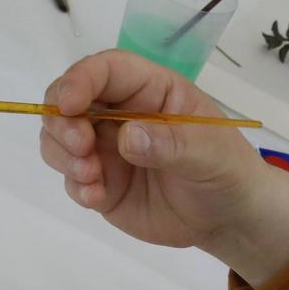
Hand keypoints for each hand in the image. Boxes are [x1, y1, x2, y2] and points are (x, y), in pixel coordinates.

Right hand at [39, 50, 288, 282]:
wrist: (228, 219)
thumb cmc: (226, 171)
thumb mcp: (210, 154)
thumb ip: (171, 144)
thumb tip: (127, 138)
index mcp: (150, 90)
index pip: (106, 70)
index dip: (80, 80)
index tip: (69, 104)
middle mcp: (120, 114)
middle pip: (68, 101)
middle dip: (62, 121)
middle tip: (81, 148)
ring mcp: (107, 150)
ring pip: (60, 139)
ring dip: (63, 155)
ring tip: (92, 179)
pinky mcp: (101, 183)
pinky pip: (71, 179)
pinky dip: (75, 186)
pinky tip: (98, 198)